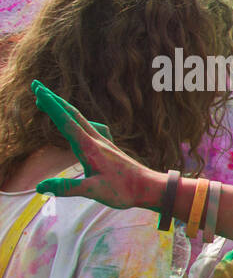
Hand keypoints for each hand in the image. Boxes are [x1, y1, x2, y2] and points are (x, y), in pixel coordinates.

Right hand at [28, 80, 161, 206]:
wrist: (151, 188)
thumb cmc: (124, 190)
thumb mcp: (93, 191)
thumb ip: (67, 188)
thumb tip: (40, 187)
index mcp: (89, 147)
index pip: (65, 121)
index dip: (50, 105)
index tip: (37, 88)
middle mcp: (96, 140)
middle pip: (72, 114)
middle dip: (53, 100)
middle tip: (36, 86)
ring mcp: (104, 142)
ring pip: (80, 119)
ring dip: (63, 109)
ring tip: (50, 102)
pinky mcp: (109, 147)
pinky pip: (89, 127)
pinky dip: (77, 120)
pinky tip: (79, 124)